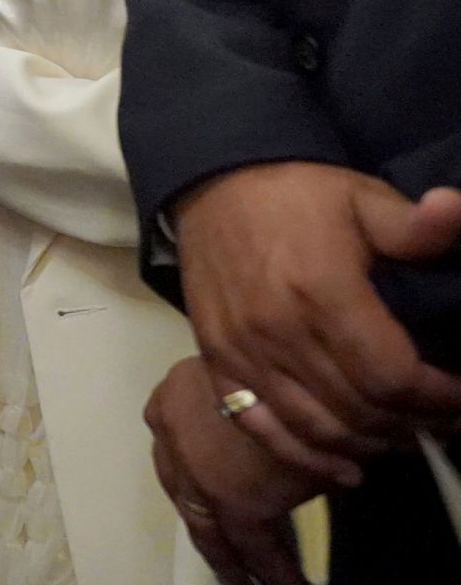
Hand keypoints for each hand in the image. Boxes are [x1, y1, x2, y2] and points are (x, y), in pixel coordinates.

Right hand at [146, 355, 332, 583]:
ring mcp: (171, 443)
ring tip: (217, 534)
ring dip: (200, 514)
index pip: (256, 556)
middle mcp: (192, 480)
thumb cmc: (301, 417)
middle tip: (245, 581)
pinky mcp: (161, 407)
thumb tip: (333, 500)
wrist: (258, 348)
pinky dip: (177, 463)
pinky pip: (162, 444)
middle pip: (206, 534)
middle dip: (229, 562)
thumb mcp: (321, 466)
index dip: (276, 577)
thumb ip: (314, 492)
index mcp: (234, 503)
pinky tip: (186, 466)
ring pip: (178, 492)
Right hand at [171, 162, 460, 462]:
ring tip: (400, 436)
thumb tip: (454, 212)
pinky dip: (305, 456)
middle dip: (411, 424)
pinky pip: (259, 426)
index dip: (437, 398)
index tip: (459, 396)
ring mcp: (243, 352)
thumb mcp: (364, 198)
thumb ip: (415, 224)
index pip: (393, 376)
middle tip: (439, 419)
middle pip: (360, 411)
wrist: (214, 182)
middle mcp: (279, 333)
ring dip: (368, 444)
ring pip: (316, 428)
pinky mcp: (217, 360)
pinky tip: (344, 468)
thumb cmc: (299, 193)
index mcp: (322, 293)